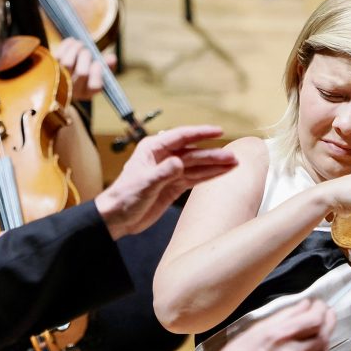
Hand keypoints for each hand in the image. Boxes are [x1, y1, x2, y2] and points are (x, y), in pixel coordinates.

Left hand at [54, 37, 116, 100]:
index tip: (97, 63)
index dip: (97, 73)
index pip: (95, 86)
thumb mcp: (98, 72)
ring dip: (76, 49)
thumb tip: (112, 58)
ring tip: (80, 44)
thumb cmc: (85, 73)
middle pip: (82, 72)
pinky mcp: (50, 70)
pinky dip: (67, 45)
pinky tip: (72, 42)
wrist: (61, 76)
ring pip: (68, 63)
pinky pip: (59, 55)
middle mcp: (74, 90)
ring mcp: (61, 80)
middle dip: (87, 56)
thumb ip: (107, 66)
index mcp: (88, 93)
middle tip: (87, 50)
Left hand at [95, 125, 237, 238]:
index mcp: (153, 149)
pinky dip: (208, 176)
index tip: (219, 132)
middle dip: (213, 154)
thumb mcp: (144, 184)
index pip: (181, 136)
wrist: (117, 218)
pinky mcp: (173, 186)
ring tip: (233, 164)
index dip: (201, 133)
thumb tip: (180, 162)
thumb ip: (163, 172)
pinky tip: (221, 174)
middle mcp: (163, 157)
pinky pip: (194, 178)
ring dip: (214, 165)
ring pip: (196, 165)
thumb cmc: (123, 198)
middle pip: (193, 152)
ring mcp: (169, 172)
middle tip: (232, 156)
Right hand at [204, 299, 335, 350]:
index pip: (314, 320)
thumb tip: (304, 306)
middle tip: (327, 314)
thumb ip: (283, 317)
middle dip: (328, 321)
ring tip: (322, 333)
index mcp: (278, 336)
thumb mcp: (255, 329)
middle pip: (323, 336)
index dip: (321, 310)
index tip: (318, 305)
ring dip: (326, 341)